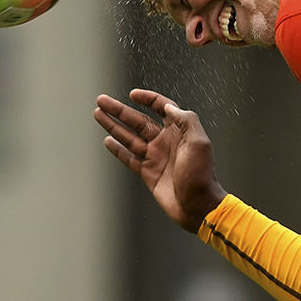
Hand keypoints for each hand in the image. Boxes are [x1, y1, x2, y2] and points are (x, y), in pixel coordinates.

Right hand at [94, 89, 226, 232]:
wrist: (198, 206)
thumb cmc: (202, 175)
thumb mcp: (199, 142)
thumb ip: (186, 120)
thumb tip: (168, 106)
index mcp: (179, 132)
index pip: (161, 108)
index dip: (148, 99)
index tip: (132, 94)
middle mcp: (165, 142)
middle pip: (138, 120)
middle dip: (120, 110)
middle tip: (101, 100)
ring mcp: (155, 157)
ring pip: (129, 137)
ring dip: (113, 125)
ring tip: (98, 113)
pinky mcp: (148, 173)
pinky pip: (129, 158)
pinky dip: (118, 149)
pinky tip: (107, 140)